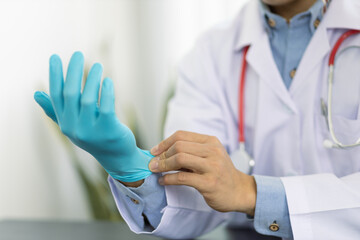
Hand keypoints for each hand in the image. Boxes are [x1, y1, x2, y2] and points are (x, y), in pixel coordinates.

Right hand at [34, 52, 152, 182]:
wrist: (116, 156)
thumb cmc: (94, 135)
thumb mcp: (73, 124)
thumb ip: (56, 110)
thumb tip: (36, 94)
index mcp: (64, 123)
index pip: (56, 95)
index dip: (54, 75)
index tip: (54, 56)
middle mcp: (74, 128)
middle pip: (71, 94)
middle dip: (73, 71)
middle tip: (78, 54)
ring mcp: (91, 131)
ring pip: (89, 99)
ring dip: (92, 79)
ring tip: (98, 66)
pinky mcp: (109, 131)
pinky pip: (106, 107)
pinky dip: (107, 91)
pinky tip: (108, 80)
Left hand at [148, 131, 255, 214]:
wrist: (239, 191)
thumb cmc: (220, 173)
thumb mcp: (209, 156)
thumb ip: (190, 151)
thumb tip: (162, 152)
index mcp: (211, 141)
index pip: (181, 135)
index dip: (164, 142)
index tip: (154, 151)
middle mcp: (213, 151)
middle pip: (179, 146)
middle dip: (162, 155)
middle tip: (153, 163)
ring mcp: (212, 167)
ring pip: (180, 159)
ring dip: (163, 165)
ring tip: (156, 170)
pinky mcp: (209, 183)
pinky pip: (183, 177)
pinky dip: (168, 179)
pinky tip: (163, 181)